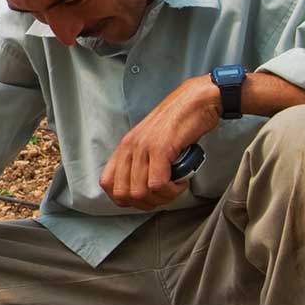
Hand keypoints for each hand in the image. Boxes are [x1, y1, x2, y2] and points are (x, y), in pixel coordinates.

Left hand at [101, 75, 221, 210]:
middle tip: (164, 195)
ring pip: (140, 193)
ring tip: (175, 187)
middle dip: (145, 203)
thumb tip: (144, 189)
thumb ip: (143, 161)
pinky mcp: (160, 149)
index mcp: (125, 147)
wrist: (196, 101)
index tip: (146, 198)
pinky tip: (181, 181)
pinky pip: (157, 184)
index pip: (107, 184)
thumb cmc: (180, 122)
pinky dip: (171, 190)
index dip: (125, 199)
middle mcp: (130, 147)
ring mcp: (143, 148)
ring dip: (162, 198)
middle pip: (123, 194)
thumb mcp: (152, 142)